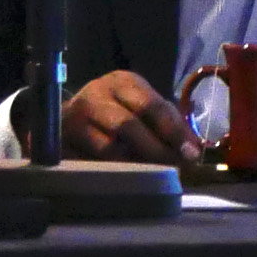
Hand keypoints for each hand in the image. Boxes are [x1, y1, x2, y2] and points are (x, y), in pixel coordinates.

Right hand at [64, 70, 200, 163]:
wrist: (75, 117)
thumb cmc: (120, 111)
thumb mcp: (145, 109)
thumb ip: (170, 125)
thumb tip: (193, 150)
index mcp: (123, 82)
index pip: (151, 105)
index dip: (173, 132)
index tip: (191, 154)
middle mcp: (96, 93)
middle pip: (128, 124)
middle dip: (155, 149)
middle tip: (175, 168)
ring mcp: (76, 116)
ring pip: (109, 146)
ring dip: (135, 163)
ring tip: (153, 174)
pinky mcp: (64, 138)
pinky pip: (93, 160)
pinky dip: (115, 169)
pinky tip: (128, 174)